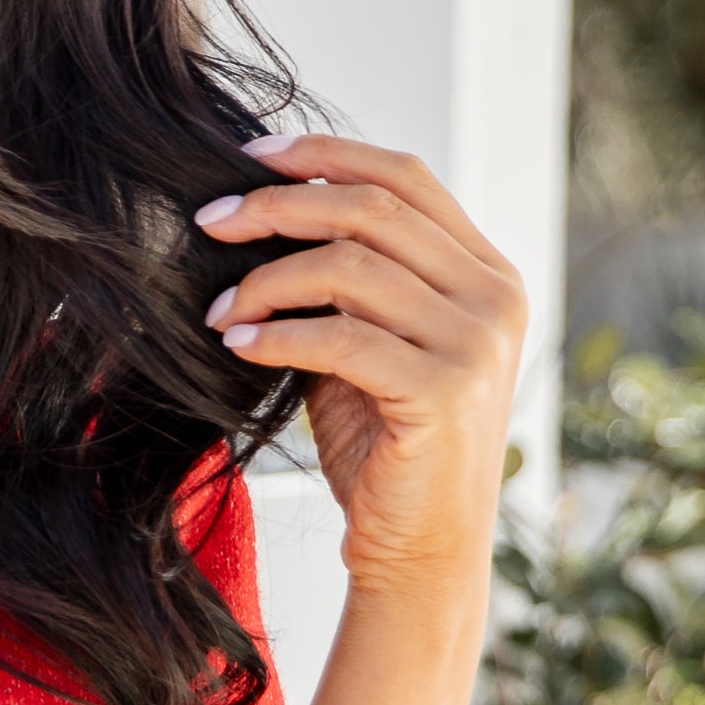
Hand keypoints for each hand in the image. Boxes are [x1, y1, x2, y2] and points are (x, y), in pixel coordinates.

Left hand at [194, 133, 525, 602]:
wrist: (419, 550)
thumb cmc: (385, 448)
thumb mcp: (367, 345)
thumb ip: (344, 282)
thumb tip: (262, 211)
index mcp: (486, 271)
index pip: (405, 177)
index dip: (325, 154)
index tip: (250, 156)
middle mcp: (495, 296)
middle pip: (372, 209)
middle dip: (277, 205)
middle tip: (209, 221)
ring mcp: (478, 343)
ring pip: (350, 267)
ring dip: (266, 278)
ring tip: (219, 307)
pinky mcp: (446, 391)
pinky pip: (340, 338)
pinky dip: (277, 333)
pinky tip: (237, 343)